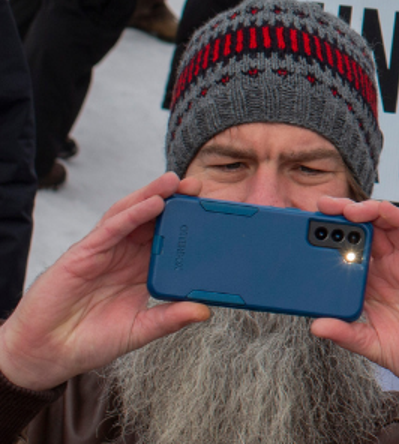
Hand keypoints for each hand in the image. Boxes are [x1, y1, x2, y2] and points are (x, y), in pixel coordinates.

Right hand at [0, 173, 210, 391]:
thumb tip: (205, 311)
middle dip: (175, 201)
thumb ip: (169, 319)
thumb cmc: (90, 341)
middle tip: (199, 185)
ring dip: (154, 196)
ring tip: (176, 182)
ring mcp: (105, 252)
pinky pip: (111, 229)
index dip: (189, 226)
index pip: (169, 241)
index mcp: (141, 272)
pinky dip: (132, 214)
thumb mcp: (138, 330)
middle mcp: (125, 257)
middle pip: (153, 221)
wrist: (47, 353)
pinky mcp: (84, 254)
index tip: (215, 213)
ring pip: (131, 216)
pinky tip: (151, 203)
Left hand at [308, 198, 398, 405]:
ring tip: (341, 208)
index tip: (303, 235)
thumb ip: (347, 334)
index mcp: (375, 288)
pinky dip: (395, 216)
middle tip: (317, 210)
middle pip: (365, 233)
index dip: (328, 242)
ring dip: (365, 211)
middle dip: (341, 218)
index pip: (348, 256)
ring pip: (388, 225)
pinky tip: (377, 211)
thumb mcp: (373, 346)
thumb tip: (315, 325)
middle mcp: (392, 270)